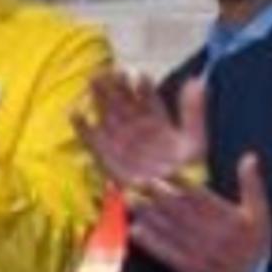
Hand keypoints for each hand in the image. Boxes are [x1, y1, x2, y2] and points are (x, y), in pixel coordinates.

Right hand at [78, 71, 207, 190]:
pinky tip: (75, 112)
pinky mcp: (106, 158)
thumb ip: (193, 111)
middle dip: (117, 87)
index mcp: (159, 124)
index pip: (149, 100)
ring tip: (94, 80)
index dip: (144, 88)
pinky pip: (91, 140)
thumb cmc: (186, 173)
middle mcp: (137, 130)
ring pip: (108, 115)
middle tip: (111, 71)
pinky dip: (82, 128)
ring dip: (100, 98)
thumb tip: (196, 80)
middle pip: (124, 103)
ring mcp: (121, 142)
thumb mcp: (195, 140)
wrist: (170, 200)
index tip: (141, 75)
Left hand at [125, 153, 271, 271]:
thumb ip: (252, 185)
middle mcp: (214, 236)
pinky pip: (167, 254)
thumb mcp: (260, 213)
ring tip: (131, 200)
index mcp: (230, 220)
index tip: (165, 171)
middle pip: (182, 212)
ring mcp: (201, 254)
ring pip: (171, 231)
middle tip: (140, 181)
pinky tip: (135, 230)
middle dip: (159, 195)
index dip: (181, 183)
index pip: (202, 197)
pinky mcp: (190, 269)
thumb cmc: (255, 242)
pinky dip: (150, 243)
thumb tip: (250, 156)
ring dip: (149, 215)